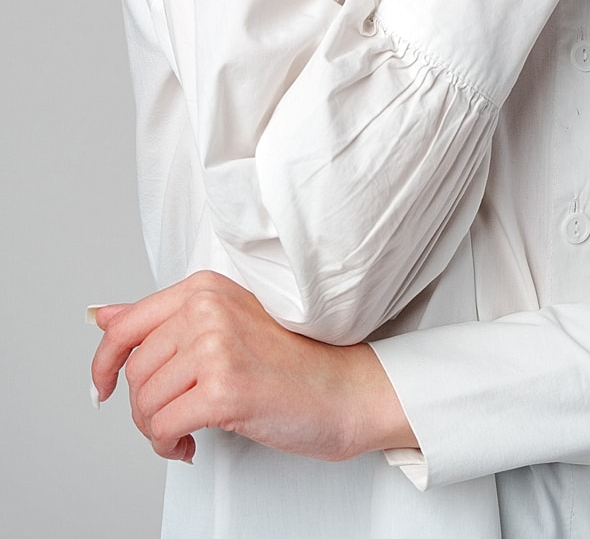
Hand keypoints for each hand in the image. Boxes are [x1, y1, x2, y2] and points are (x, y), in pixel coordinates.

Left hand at [90, 271, 415, 464]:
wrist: (343, 390)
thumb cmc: (291, 360)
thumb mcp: (223, 324)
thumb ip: (160, 319)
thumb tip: (101, 315)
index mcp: (206, 287)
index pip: (126, 324)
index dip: (104, 363)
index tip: (103, 387)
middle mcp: (208, 308)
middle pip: (134, 371)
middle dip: (143, 407)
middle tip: (170, 419)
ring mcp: (216, 346)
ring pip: (145, 402)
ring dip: (157, 431)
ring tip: (185, 432)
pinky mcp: (224, 389)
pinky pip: (163, 428)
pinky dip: (169, 447)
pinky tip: (191, 445)